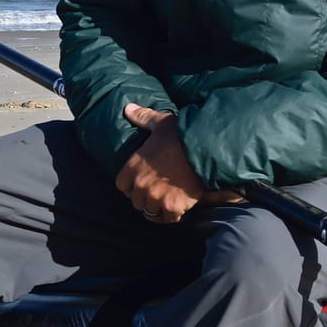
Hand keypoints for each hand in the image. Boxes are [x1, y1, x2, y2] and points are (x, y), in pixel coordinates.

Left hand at [116, 103, 238, 222]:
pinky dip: (172, 215)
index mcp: (134, 166)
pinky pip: (168, 218)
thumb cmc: (182, 135)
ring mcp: (157, 197)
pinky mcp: (173, 206)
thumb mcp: (161, 123)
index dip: (130, 186)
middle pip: (136, 201)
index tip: (138, 184)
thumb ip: (143, 118)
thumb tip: (128, 108)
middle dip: (145, 198)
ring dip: (157, 209)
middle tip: (156, 193)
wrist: (205, 150)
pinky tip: (177, 209)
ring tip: (165, 203)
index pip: (121, 185)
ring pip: (150, 212)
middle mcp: (141, 184)